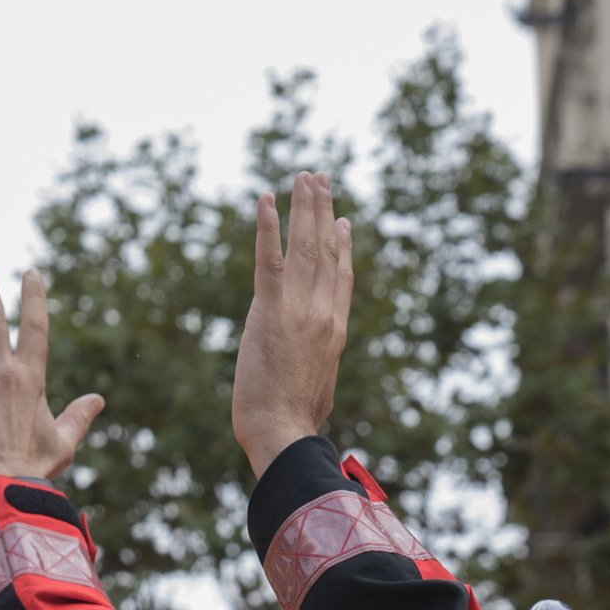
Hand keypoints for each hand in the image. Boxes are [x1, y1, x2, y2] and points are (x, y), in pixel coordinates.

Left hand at [233, 172, 353, 470]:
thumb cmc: (295, 424)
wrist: (284, 433)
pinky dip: (269, 227)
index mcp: (335, 330)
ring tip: (304, 177)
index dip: (342, 246)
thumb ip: (316, 366)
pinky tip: (266, 200)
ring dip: (304, 207)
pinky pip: (270, 259)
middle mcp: (323, 311)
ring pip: (304, 246)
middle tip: (320, 180)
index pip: (340, 277)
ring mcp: (299, 308)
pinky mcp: (270, 310)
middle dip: (323, 211)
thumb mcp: (317, 387)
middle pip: (326, 250)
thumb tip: (312, 375)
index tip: (342, 222)